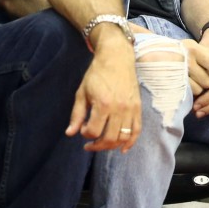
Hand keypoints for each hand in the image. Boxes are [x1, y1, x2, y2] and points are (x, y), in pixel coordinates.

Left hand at [66, 34, 140, 151]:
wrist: (117, 58)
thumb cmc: (96, 74)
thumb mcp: (82, 93)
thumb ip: (77, 114)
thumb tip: (70, 133)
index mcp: (103, 104)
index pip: (93, 131)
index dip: (84, 133)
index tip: (82, 128)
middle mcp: (119, 109)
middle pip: (109, 138)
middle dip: (97, 145)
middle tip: (90, 143)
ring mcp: (130, 109)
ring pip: (123, 137)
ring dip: (111, 145)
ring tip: (102, 143)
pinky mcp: (138, 108)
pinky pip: (137, 130)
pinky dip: (131, 142)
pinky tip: (123, 149)